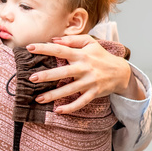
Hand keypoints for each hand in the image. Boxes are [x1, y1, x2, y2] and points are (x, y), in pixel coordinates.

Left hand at [25, 35, 143, 113]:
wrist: (121, 72)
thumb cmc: (101, 55)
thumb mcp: (90, 43)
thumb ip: (71, 40)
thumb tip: (54, 39)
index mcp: (81, 54)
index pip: (60, 50)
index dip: (44, 48)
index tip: (29, 47)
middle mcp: (84, 68)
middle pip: (63, 72)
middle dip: (47, 76)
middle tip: (32, 78)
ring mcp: (89, 82)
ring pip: (70, 90)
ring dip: (53, 95)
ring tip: (38, 99)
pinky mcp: (94, 93)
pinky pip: (81, 102)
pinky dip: (70, 108)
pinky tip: (57, 110)